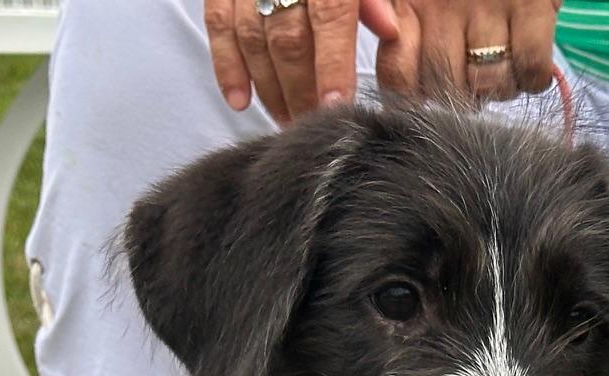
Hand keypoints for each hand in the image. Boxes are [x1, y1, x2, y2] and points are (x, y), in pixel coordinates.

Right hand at [205, 0, 401, 121]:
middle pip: (289, 40)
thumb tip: (390, 30)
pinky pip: (218, 26)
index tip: (334, 106)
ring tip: (284, 120)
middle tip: (310, 124)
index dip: (332, 66)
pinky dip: (227, 67)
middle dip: (300, 91)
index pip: (330, 19)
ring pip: (254, 41)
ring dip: (269, 89)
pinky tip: (240, 101)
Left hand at [377, 0, 558, 103]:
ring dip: (498, 90)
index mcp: (410, 5)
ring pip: (489, 86)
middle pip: (444, 88)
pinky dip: (532, 78)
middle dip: (458, 96)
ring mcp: (490, 9)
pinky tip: (526, 65)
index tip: (427, 96)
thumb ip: (393, 27)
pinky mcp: (533, 7)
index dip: (412, 98)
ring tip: (501, 68)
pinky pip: (531, 69)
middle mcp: (445, 8)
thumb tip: (395, 83)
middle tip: (470, 75)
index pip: (398, 77)